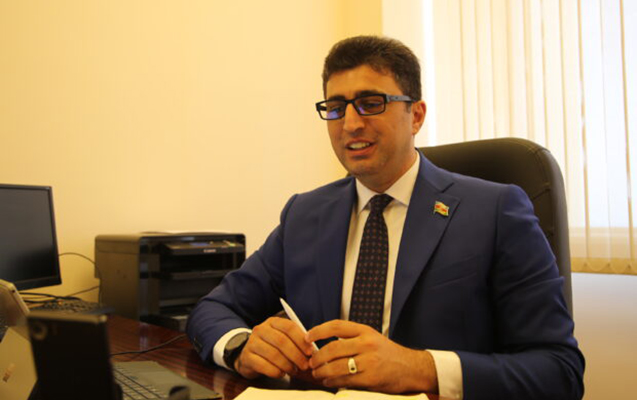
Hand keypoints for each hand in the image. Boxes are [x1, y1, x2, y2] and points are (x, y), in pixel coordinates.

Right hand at [234, 316, 314, 379]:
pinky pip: (263, 365)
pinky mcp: (246, 357)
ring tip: (294, 371)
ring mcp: (252, 343)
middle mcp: (261, 329)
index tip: (310, 352)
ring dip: (287, 365)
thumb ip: (297, 342)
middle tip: (305, 366)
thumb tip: (313, 352)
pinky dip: (275, 371)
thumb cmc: (272, 348)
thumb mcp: (283, 340)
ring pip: (273, 354)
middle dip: (296, 355)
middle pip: (282, 341)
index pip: (289, 327)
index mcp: (273, 322)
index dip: (301, 340)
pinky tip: (281, 374)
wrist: (248, 356)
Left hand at [306, 320, 437, 393]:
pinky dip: (332, 381)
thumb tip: (322, 344)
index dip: (318, 331)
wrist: (411, 368)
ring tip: (317, 373)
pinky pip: (344, 380)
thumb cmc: (387, 353)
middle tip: (311, 362)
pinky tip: (328, 381)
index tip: (307, 337)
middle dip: (317, 357)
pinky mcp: (370, 378)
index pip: (336, 326)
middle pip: (332, 349)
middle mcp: (366, 343)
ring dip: (322, 371)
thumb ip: (350, 339)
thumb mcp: (371, 338)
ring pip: (335, 366)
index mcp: (365, 330)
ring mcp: (369, 361)